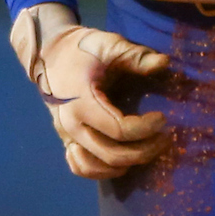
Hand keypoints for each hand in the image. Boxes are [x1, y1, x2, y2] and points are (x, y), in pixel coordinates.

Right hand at [11, 3, 169, 178]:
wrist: (49, 52)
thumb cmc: (82, 48)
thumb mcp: (110, 45)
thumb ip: (137, 56)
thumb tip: (165, 63)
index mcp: (82, 102)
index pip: (118, 129)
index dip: (145, 128)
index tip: (163, 118)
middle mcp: (71, 125)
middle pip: (111, 155)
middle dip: (143, 151)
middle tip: (164, 138)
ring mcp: (65, 135)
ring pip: (95, 168)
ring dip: (125, 164)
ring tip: (148, 150)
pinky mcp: (65, 139)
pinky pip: (81, 167)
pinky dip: (101, 171)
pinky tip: (122, 161)